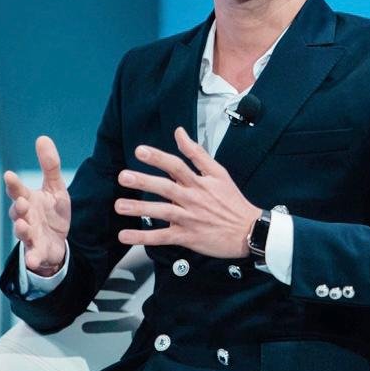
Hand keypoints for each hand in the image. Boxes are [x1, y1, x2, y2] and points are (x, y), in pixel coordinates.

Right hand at [4, 135, 70, 276]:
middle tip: (21, 202)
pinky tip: (32, 261)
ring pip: (22, 232)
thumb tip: (42, 137)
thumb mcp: (56, 187)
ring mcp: (29, 234)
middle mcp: (25, 217)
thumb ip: (49, 165)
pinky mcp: (37, 251)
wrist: (59, 240)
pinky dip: (32, 258)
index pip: (17, 190)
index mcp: (28, 199)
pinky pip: (33, 255)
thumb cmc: (52, 211)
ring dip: (21, 229)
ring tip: (23, 226)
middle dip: (18, 207)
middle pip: (17, 211)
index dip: (13, 184)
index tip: (9, 175)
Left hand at [115, 126, 259, 258]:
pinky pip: (162, 237)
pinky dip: (143, 237)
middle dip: (144, 181)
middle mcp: (193, 199)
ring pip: (162, 212)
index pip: (177, 166)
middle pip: (166, 188)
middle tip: (124, 176)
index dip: (158, 158)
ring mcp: (189, 218)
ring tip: (120, 205)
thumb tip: (179, 132)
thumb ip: (197, 153)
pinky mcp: (187, 236)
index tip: (140, 151)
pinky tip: (126, 235)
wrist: (249, 231)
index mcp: (200, 182)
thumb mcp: (219, 172)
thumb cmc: (233, 202)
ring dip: (140, 209)